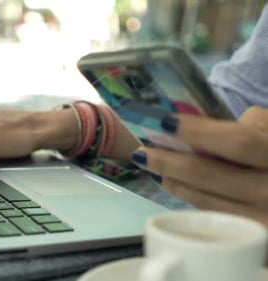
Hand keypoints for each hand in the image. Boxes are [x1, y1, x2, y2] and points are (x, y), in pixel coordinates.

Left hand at [131, 106, 267, 225]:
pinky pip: (214, 215)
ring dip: (173, 180)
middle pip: (210, 174)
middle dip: (169, 160)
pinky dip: (190, 197)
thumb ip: (254, 126)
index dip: (198, 131)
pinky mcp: (255, 239)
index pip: (237, 142)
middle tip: (143, 150)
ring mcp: (263, 219)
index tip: (164, 121)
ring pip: (206, 198)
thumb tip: (202, 131)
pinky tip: (175, 183)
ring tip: (151, 165)